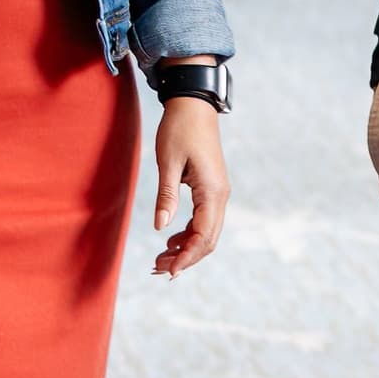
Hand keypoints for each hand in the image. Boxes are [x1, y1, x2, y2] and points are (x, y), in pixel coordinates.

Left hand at [152, 91, 227, 274]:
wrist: (194, 106)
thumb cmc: (180, 130)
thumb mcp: (169, 163)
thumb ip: (166, 196)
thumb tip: (160, 227)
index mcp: (212, 192)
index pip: (203, 236)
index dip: (186, 257)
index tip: (168, 271)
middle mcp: (220, 196)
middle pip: (209, 240)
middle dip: (186, 258)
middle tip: (158, 269)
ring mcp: (218, 194)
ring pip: (207, 232)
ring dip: (187, 248)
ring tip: (160, 258)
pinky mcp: (211, 189)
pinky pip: (204, 220)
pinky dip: (189, 234)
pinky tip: (170, 239)